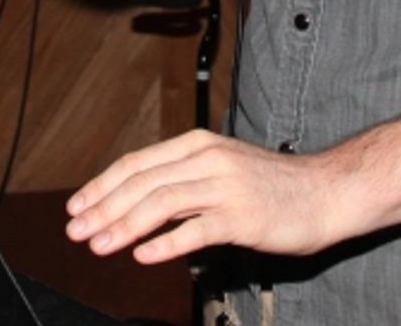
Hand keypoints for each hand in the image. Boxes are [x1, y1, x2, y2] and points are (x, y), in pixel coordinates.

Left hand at [65, 129, 341, 264]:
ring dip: (124, 224)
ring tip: (99, 245)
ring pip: (162, 202)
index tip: (77, 207)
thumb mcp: (222, 169)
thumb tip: (136, 203)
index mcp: (199, 145)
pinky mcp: (242, 216)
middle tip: (76, 231)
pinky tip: (144, 256)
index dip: (102, 185)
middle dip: (103, 206)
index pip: (138, 163)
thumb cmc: (272, 186)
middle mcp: (208, 159)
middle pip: (143, 181)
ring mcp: (225, 186)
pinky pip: (196, 229)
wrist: (324, 192)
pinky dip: (165, 243)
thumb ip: (183, 181)